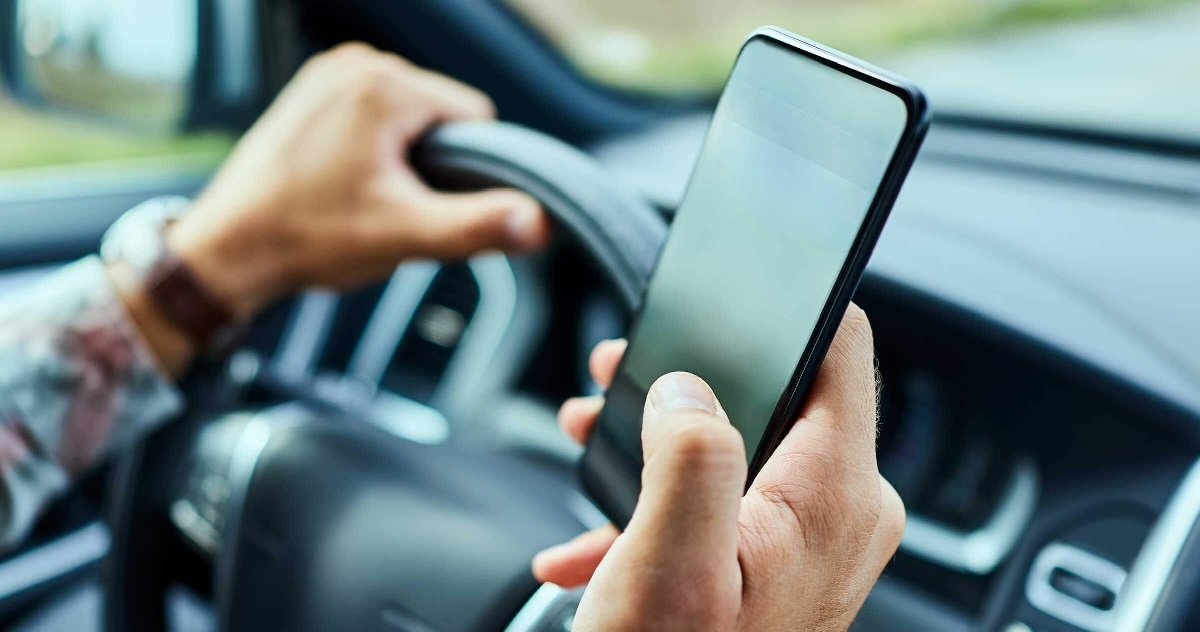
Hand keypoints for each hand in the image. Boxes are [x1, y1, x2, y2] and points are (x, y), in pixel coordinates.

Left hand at [168, 42, 548, 318]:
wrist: (228, 249)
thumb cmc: (307, 238)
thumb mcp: (404, 236)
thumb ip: (477, 225)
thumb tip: (539, 222)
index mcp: (384, 86)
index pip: (474, 116)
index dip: (464, 169)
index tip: (419, 201)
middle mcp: (356, 64)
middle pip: (439, 115)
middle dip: (429, 163)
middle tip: (384, 205)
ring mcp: (329, 74)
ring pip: (408, 117)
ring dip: (402, 157)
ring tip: (360, 195)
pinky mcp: (312, 91)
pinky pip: (374, 114)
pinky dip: (373, 148)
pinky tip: (342, 181)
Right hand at [534, 305, 902, 630]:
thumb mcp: (669, 561)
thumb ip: (688, 455)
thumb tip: (687, 388)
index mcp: (833, 493)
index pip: (842, 349)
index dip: (784, 306)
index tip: (724, 291)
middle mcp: (844, 508)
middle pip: (783, 391)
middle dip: (692, 380)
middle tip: (622, 381)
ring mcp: (821, 535)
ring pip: (750, 440)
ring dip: (668, 441)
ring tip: (600, 445)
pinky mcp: (791, 557)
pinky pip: (736, 497)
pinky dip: (672, 500)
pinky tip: (606, 533)